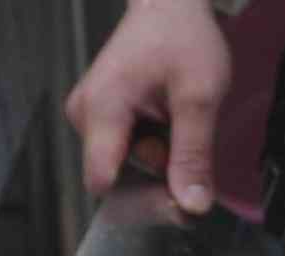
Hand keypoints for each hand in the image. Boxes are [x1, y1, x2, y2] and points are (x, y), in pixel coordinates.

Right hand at [65, 0, 230, 214]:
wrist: (169, 4)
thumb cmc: (182, 37)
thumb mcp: (200, 96)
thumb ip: (193, 154)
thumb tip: (192, 206)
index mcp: (101, 109)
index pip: (103, 184)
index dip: (143, 201)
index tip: (180, 200)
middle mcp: (85, 117)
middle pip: (118, 180)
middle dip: (159, 178)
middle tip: (194, 154)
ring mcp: (90, 118)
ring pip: (126, 169)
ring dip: (161, 162)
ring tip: (181, 125)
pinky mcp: (101, 119)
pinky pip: (127, 153)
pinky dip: (155, 149)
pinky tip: (170, 126)